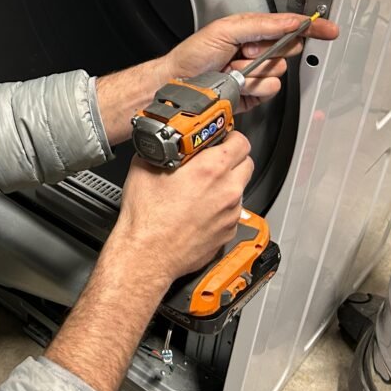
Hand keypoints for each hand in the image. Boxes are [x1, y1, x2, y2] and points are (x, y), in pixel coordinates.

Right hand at [115, 131, 253, 282]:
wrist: (147, 254)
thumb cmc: (147, 218)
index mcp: (210, 169)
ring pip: (240, 188)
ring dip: (227, 184)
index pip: (240, 140)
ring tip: (203, 187)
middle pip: (247, 162)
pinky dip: (221, 207)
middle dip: (232, 158)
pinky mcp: (228, 232)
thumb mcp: (144, 168)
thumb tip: (160, 145)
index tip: (220, 138)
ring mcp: (230, 213)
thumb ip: (160, 151)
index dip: (230, 136)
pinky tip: (200, 210)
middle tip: (213, 159)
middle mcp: (227, 190)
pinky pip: (232, 212)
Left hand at [161, 13, 339, 112]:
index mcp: (252, 32)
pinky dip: (253, 89)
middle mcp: (257, 53)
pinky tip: (236, 85)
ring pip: (278, 74)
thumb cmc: (193, 54)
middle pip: (287, 51)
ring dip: (256, 72)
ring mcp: (255, 76)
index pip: (289, 28)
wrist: (177, 83)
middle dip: (269, 51)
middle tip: (246, 51)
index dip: (310, 28)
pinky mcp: (253, 96)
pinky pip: (268, 92)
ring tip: (233, 70)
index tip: (328, 29)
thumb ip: (261, 25)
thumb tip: (289, 21)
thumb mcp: (226, 29)